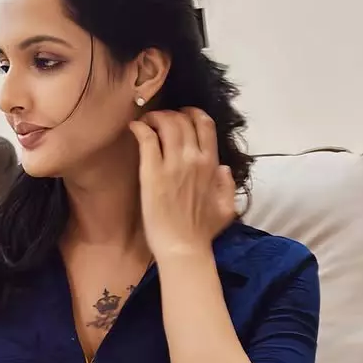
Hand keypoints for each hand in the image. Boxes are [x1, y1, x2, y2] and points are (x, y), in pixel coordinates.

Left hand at [128, 107, 236, 261]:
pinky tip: (135, 128)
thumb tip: (224, 168)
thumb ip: (228, 185)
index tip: (182, 116)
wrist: (183, 248)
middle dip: (170, 114)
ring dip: (154, 117)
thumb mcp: (226, 208)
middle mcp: (193, 159)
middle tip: (160, 120)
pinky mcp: (152, 173)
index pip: (205, 124)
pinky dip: (140, 128)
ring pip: (166, 124)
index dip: (192, 114)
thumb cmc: (203, 232)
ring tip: (147, 122)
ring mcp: (172, 165)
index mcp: (211, 165)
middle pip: (183, 120)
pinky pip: (147, 139)